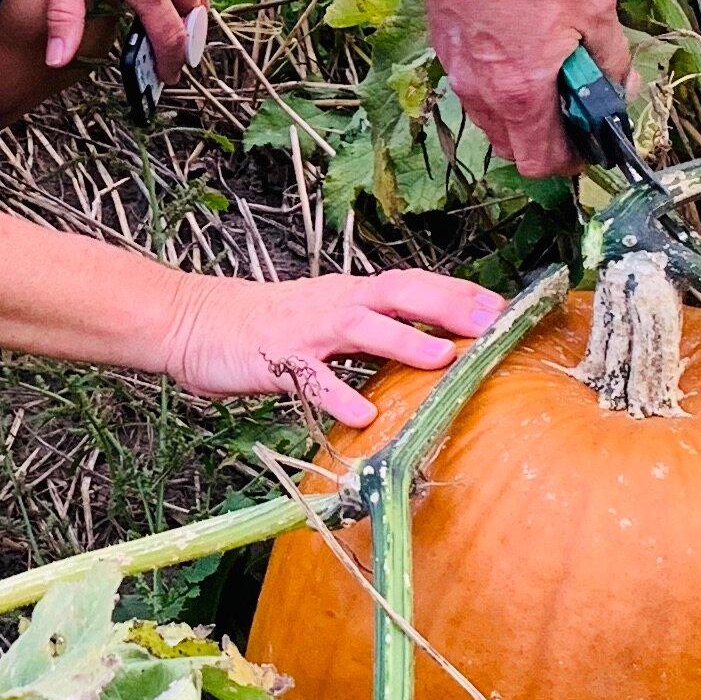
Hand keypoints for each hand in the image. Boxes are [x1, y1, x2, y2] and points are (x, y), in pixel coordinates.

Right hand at [163, 267, 506, 420]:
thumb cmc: (267, 325)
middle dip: (447, 306)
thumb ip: (370, 330)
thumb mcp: (324, 319)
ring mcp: (305, 331)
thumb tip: (425, 347)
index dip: (456, 291)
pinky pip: (310, 379)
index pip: (411, 282)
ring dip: (403, 342)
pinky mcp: (276, 360)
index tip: (503, 304)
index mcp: (349, 293)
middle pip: (398, 294)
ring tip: (443, 360)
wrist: (197, 322)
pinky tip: (362, 416)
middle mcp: (334, 304)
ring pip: (360, 328)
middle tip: (493, 322)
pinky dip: (337, 396)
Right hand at [407, 0, 627, 179]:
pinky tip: (519, 42)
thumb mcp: (597, 6)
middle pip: (511, 147)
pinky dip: (497, 80)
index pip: (542, 163)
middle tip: (574, 106)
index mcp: (521, 92)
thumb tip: (621, 87)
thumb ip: (612, 59)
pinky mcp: (443, 40)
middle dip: (545, 139)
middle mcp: (480, 90)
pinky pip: (472, 82)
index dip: (573, 161)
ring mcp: (455, 66)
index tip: (592, 140)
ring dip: (520, 110)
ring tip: (548, 69)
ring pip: (488, 116)